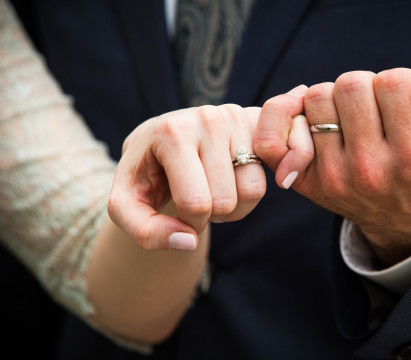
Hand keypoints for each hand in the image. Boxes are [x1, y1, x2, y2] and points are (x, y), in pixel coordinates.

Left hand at [108, 105, 265, 249]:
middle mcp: (207, 118)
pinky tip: (229, 183)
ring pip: (251, 192)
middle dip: (209, 217)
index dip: (187, 224)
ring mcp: (235, 119)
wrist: (160, 140)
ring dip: (232, 209)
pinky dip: (247, 195)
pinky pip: (265, 180)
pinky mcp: (254, 125)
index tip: (176, 213)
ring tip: (211, 193)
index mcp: (171, 132)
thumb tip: (187, 242)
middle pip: (225, 201)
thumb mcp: (128, 204)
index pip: (195, 203)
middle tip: (193, 201)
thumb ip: (145, 231)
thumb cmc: (145, 175)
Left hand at [255, 68, 410, 265]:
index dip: (398, 83)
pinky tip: (304, 113)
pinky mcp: (305, 182)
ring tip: (350, 116)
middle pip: (350, 84)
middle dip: (365, 86)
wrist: (401, 216)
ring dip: (333, 97)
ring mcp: (332, 177)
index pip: (394, 83)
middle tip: (374, 107)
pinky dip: (281, 115)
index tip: (402, 103)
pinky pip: (273, 138)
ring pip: (316, 98)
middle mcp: (369, 170)